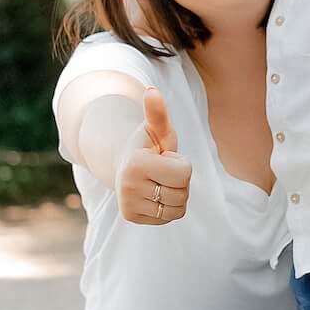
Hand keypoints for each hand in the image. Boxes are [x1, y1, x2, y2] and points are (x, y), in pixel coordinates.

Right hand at [117, 88, 191, 225]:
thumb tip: (152, 91)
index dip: (181, 164)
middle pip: (182, 193)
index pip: (184, 173)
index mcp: (136, 164)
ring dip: (176, 195)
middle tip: (162, 171)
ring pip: (177, 209)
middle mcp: (127, 187)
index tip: (164, 158)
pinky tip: (154, 194)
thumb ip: (157, 113)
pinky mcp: (131, 217)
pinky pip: (168, 218)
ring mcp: (128, 205)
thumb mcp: (156, 129)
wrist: (124, 162)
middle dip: (180, 181)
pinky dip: (168, 207)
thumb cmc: (148, 144)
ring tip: (159, 182)